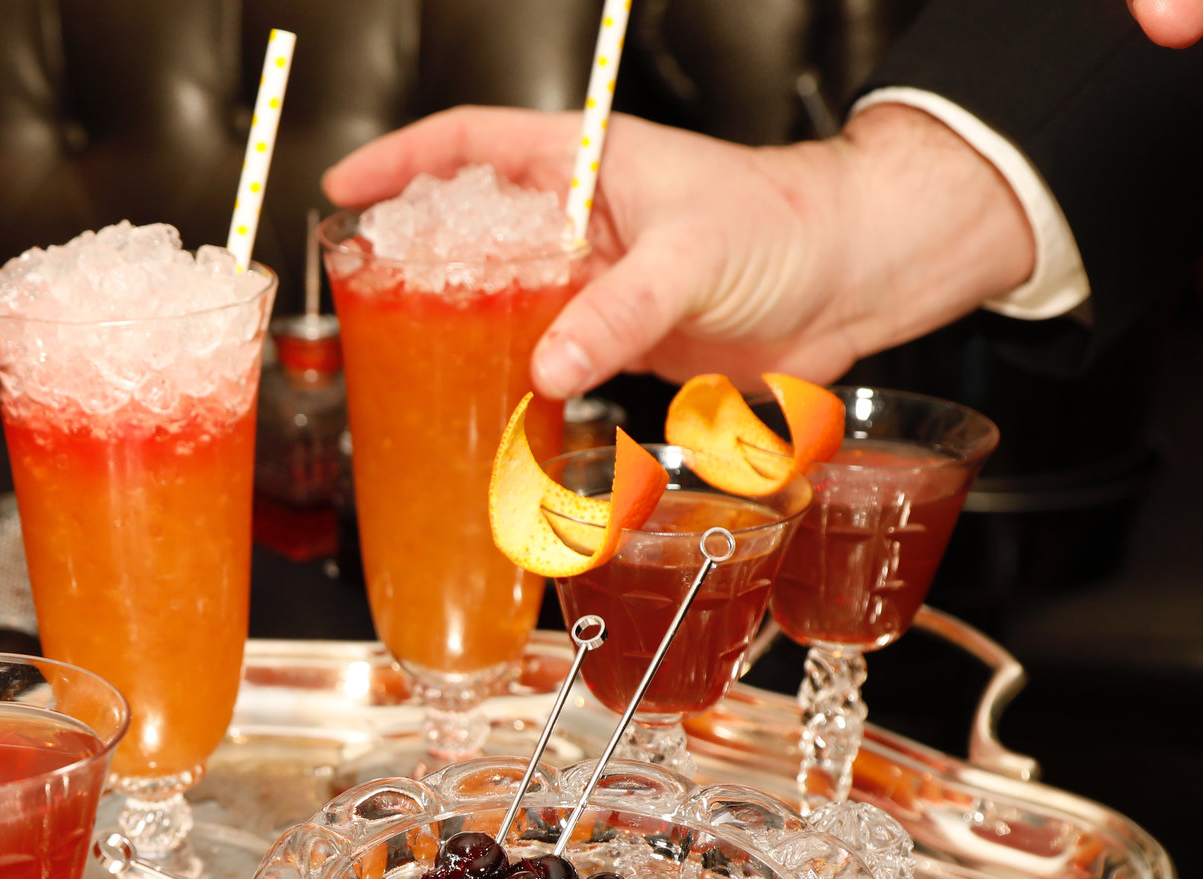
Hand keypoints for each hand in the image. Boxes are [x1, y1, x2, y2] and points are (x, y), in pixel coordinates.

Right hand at [323, 105, 1035, 398]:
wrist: (857, 277)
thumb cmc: (788, 224)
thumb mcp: (692, 258)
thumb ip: (617, 312)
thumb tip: (547, 367)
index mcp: (588, 163)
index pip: (471, 142)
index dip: (402, 160)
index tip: (345, 186)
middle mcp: (585, 219)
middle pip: (474, 228)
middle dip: (416, 258)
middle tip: (364, 295)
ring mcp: (601, 281)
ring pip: (507, 300)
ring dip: (465, 332)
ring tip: (411, 365)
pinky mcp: (625, 338)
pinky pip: (554, 357)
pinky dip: (520, 384)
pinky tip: (494, 411)